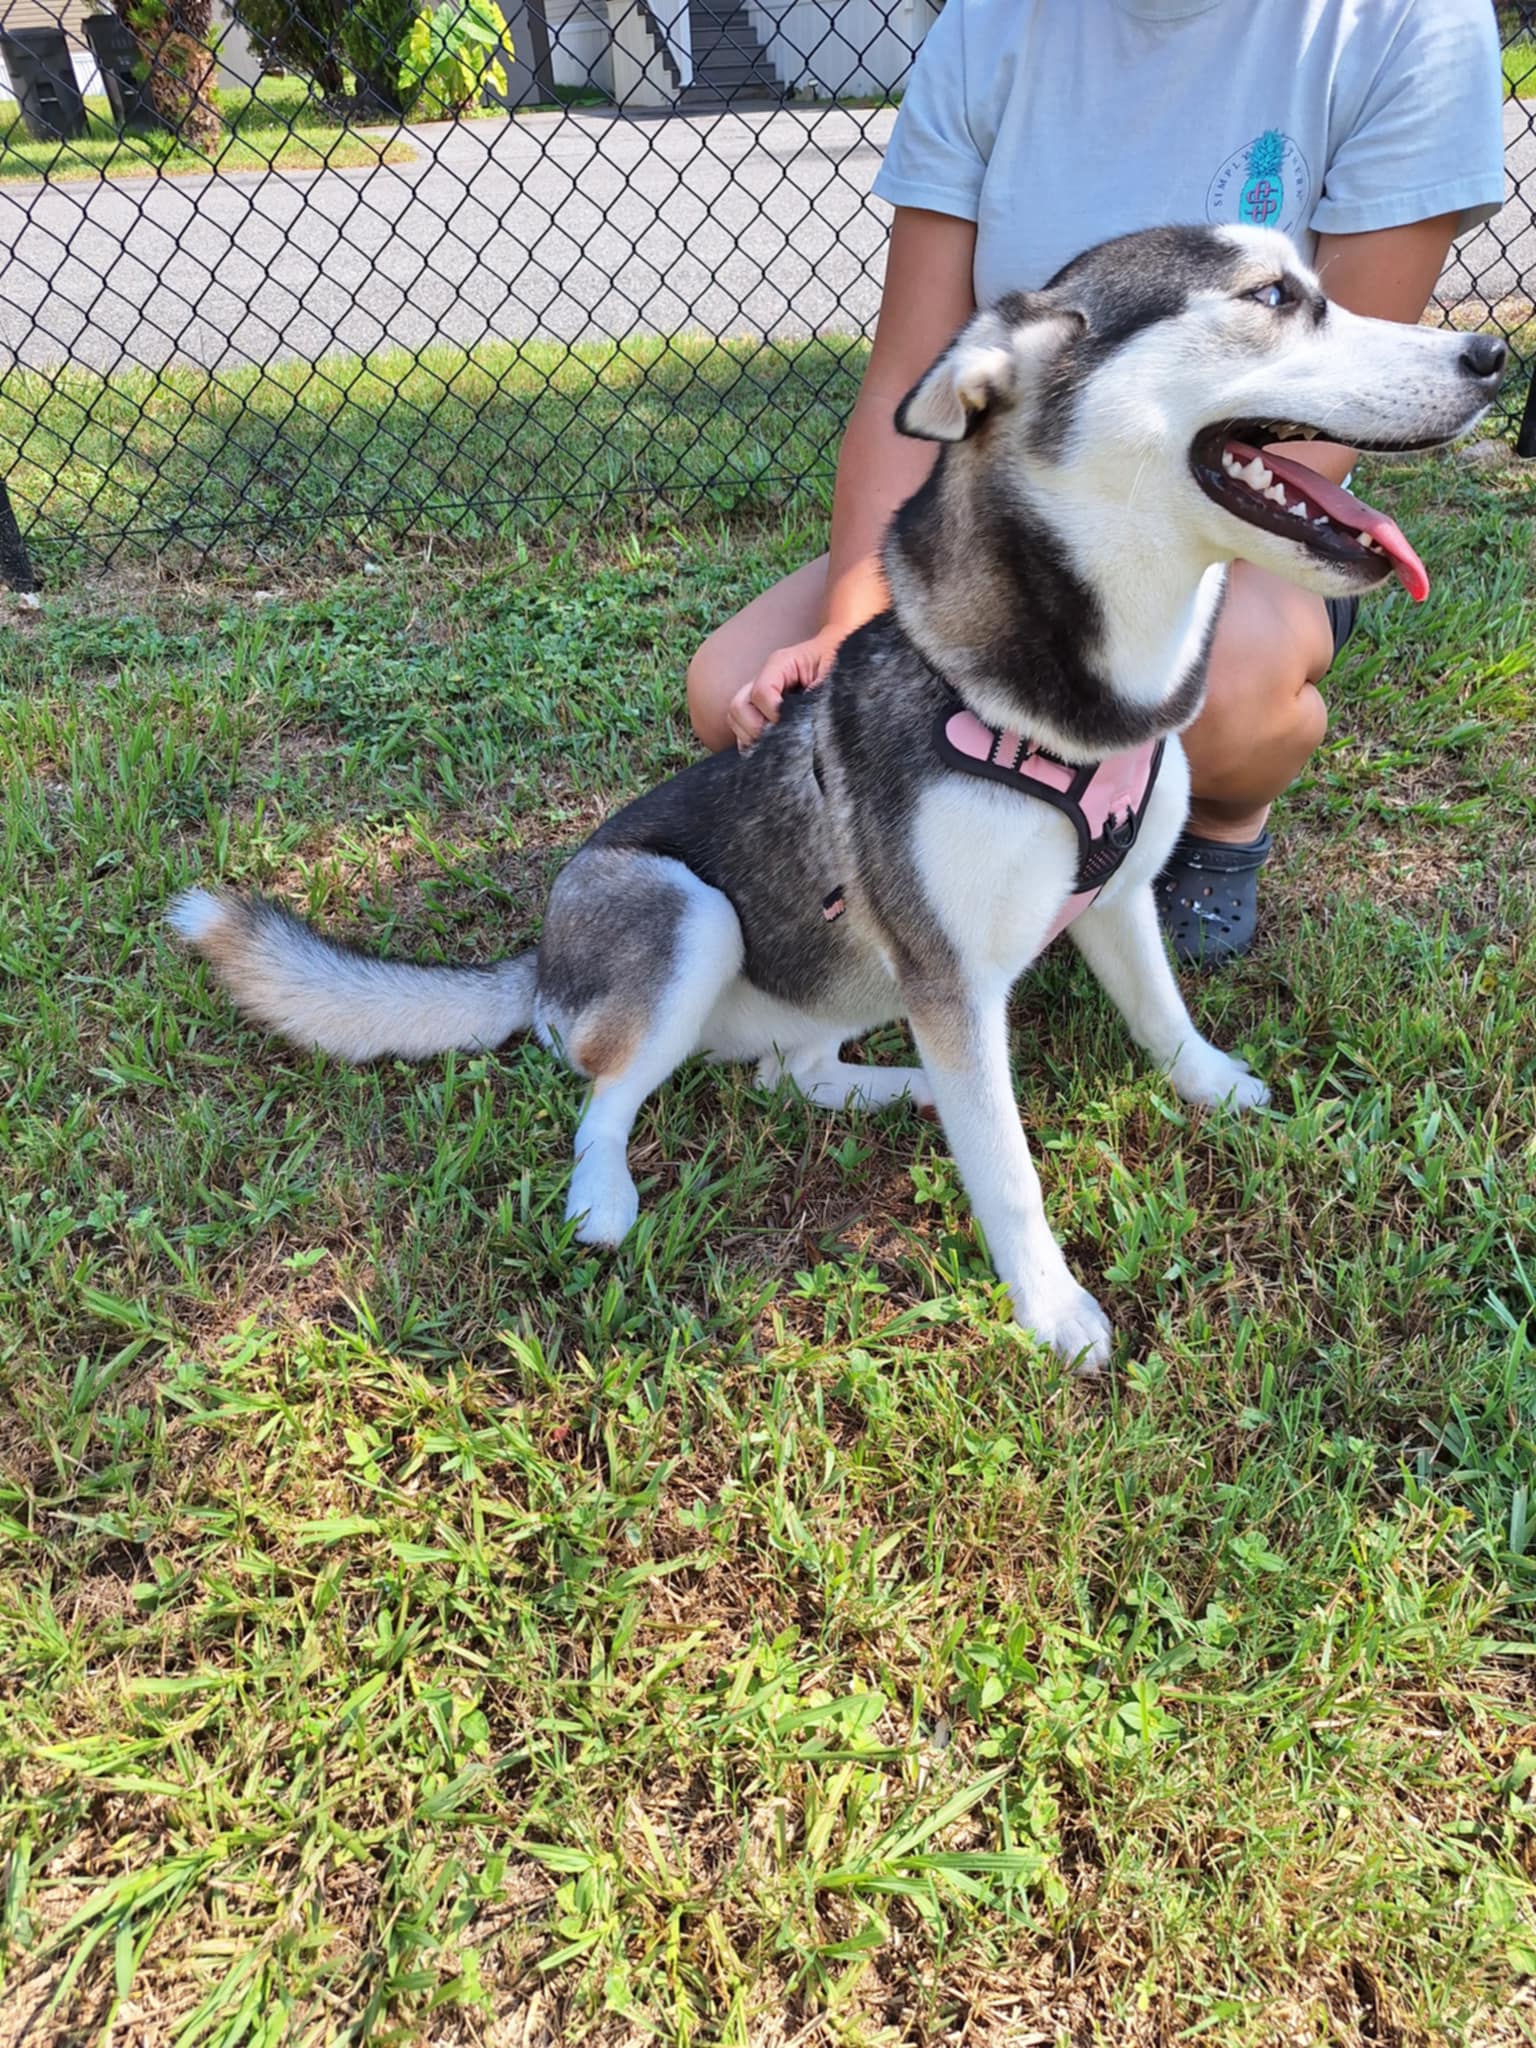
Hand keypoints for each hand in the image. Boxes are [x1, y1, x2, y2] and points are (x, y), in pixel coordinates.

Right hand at [727, 631, 840, 750]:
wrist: (840, 656)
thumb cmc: (837, 663)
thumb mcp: (833, 675)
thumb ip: (818, 696)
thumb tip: (806, 725)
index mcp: (780, 664)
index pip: (761, 692)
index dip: (773, 714)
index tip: (794, 727)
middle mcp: (763, 678)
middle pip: (738, 706)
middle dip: (756, 729)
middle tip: (780, 741)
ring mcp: (757, 694)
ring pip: (735, 718)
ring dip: (751, 737)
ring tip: (775, 746)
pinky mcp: (759, 708)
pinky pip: (742, 727)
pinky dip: (751, 741)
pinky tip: (770, 748)